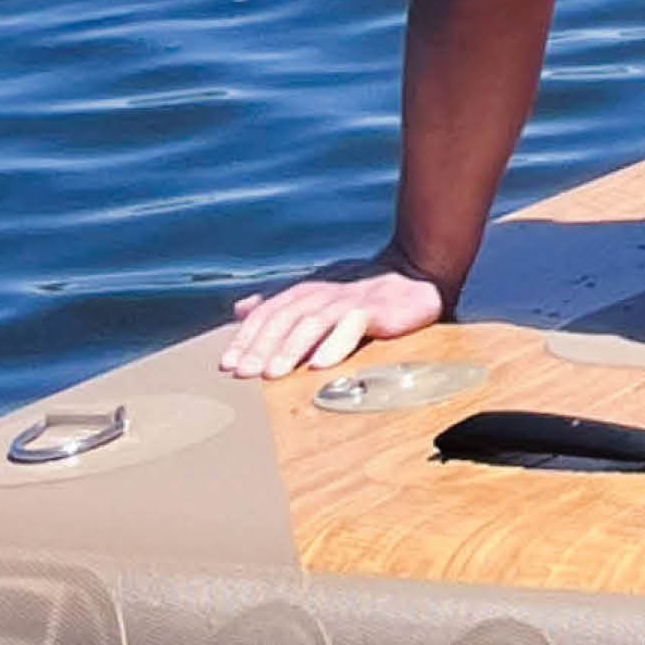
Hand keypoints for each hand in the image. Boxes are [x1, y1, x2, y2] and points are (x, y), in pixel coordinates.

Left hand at [222, 267, 452, 380]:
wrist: (417, 270)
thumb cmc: (364, 289)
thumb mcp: (318, 293)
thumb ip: (280, 303)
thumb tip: (239, 309)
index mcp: (306, 291)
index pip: (268, 313)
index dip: (246, 337)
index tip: (227, 364)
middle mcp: (323, 293)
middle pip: (285, 319)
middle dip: (261, 347)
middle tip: (242, 374)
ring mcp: (350, 300)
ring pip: (313, 323)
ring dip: (290, 348)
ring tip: (273, 374)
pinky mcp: (378, 308)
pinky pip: (353, 325)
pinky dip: (336, 343)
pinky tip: (322, 363)